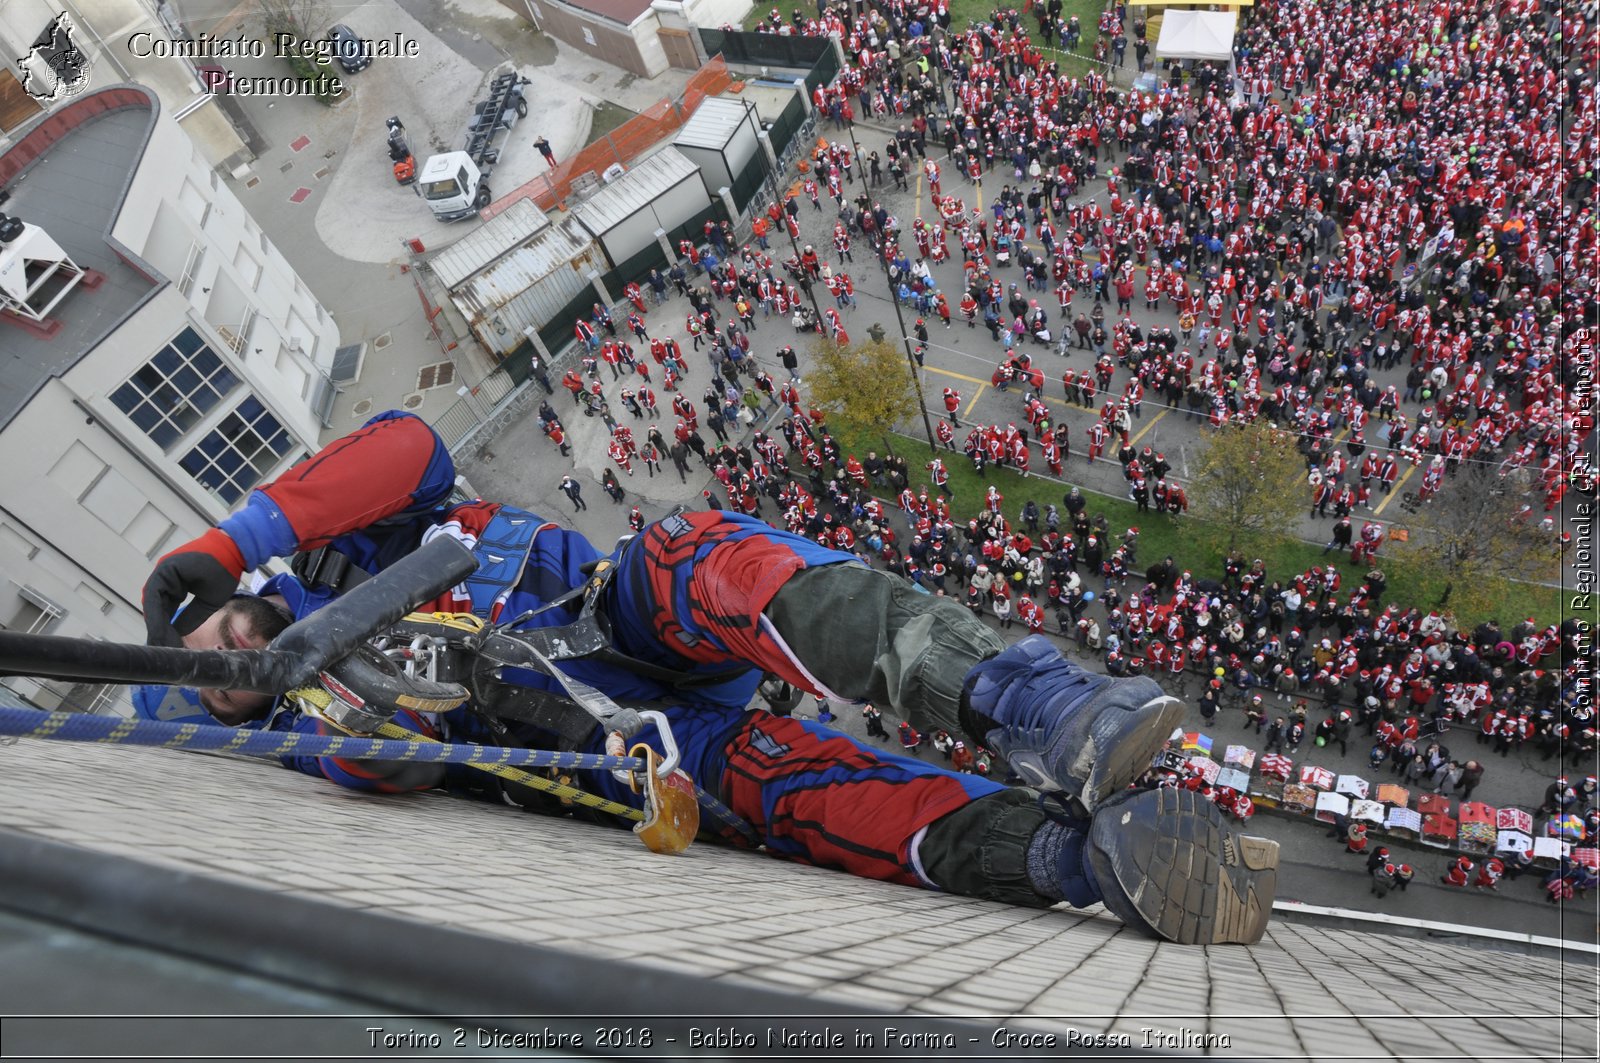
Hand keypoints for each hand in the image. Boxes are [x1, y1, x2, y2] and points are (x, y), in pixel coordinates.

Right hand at [142, 529, 245, 645]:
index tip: (157, 640)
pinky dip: (169, 614)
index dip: (155, 623)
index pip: (154, 600)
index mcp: (168, 571)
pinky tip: (171, 631)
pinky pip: (167, 600)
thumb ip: (194, 616)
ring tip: (167, 643)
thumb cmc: (225, 567)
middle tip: (162, 647)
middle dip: (157, 626)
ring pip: (159, 603)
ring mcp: (168, 576)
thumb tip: (178, 633)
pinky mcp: (175, 580)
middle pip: (154, 604)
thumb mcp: (212, 597)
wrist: (234, 547)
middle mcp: (163, 572)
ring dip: (162, 622)